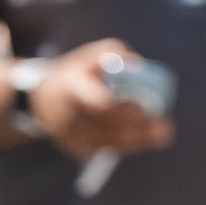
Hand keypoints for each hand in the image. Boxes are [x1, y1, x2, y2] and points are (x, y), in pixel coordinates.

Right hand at [28, 41, 175, 159]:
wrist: (42, 99)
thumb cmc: (76, 72)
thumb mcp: (92, 55)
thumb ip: (116, 55)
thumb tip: (139, 66)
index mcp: (69, 88)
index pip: (96, 103)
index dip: (121, 109)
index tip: (143, 108)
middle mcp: (67, 116)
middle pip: (106, 127)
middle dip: (136, 128)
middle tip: (163, 127)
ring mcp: (69, 136)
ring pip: (107, 141)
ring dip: (136, 140)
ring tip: (162, 133)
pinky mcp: (75, 149)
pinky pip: (104, 148)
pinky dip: (125, 144)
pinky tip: (145, 138)